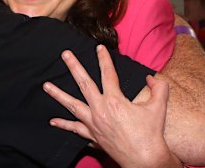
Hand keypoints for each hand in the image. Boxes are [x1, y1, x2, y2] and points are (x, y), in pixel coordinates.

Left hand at [43, 45, 179, 167]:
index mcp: (115, 101)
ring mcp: (93, 123)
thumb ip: (159, 87)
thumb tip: (151, 77)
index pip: (108, 74)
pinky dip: (63, 124)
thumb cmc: (151, 134)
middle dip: (74, 67)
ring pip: (72, 105)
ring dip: (58, 95)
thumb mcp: (159, 107)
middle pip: (84, 84)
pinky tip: (52, 121)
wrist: (145, 160)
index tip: (99, 48)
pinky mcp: (92, 136)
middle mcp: (100, 110)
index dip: (103, 59)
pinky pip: (74, 129)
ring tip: (46, 86)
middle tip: (65, 55)